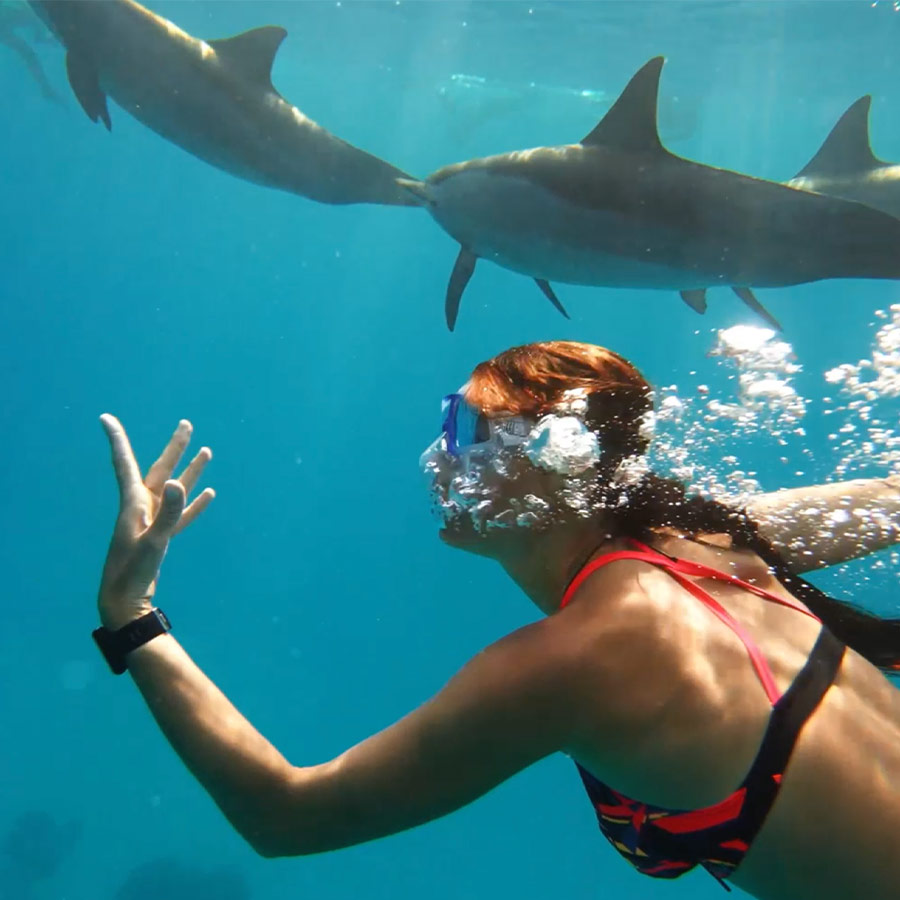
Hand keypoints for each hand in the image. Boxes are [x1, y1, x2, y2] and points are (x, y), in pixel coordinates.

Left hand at [98, 415, 214, 629]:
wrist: (123, 602)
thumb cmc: (132, 573)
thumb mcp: (153, 543)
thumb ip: (168, 513)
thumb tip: (176, 483)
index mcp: (132, 504)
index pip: (125, 463)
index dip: (116, 439)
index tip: (105, 418)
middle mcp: (141, 507)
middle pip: (158, 469)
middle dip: (174, 447)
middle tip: (186, 424)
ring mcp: (152, 522)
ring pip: (174, 489)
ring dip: (189, 471)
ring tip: (206, 451)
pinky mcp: (161, 537)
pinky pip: (181, 514)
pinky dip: (194, 503)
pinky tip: (209, 494)